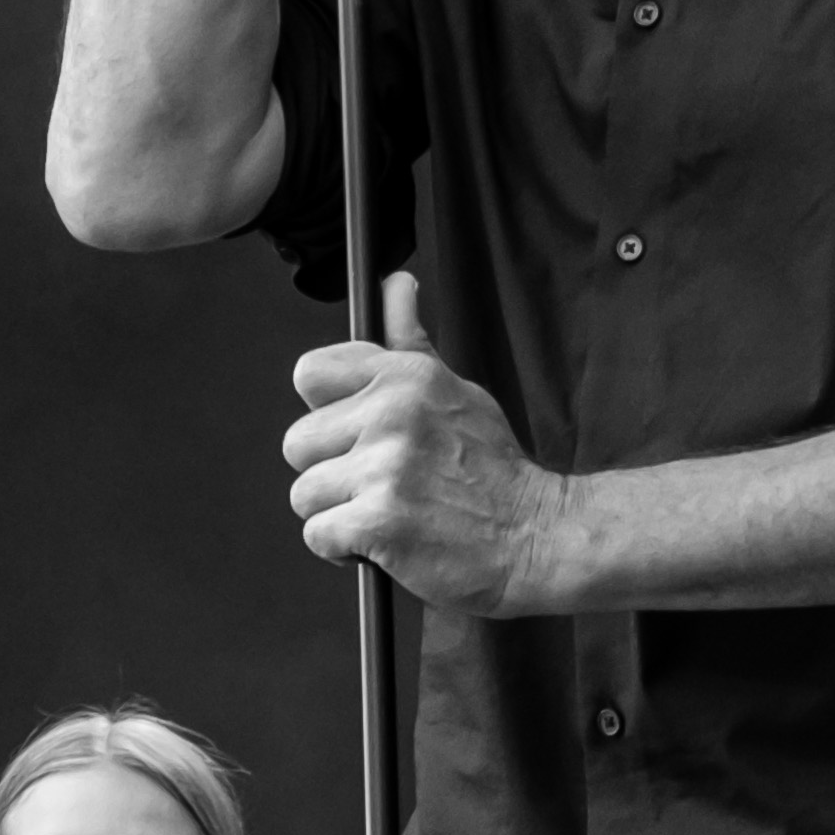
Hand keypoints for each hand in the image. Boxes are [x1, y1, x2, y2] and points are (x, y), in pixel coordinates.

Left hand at [288, 274, 576, 612]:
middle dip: (331, 471)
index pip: (310, 374)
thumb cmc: (493, 468)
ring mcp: (385, 467)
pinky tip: (383, 542)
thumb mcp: (456, 388)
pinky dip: (344, 551)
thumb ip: (409, 339)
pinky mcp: (379, 521)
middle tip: (379, 482)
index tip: (353, 432)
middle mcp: (393, 412)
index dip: (325, 410)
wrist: (536, 534)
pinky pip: (318, 535)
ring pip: (305, 493)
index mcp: (407, 375)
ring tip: (385, 512)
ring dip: (337, 514)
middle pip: (298, 442)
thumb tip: (395, 283)